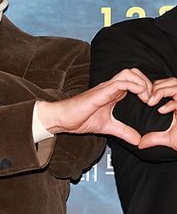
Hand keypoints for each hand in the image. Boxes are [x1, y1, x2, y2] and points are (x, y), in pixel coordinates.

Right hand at [37, 68, 151, 145]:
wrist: (62, 118)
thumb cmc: (79, 119)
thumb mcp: (108, 127)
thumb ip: (123, 131)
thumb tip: (138, 140)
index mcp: (113, 93)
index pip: (134, 81)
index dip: (146, 88)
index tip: (151, 103)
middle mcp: (110, 87)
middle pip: (133, 72)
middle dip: (147, 82)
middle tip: (151, 99)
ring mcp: (105, 88)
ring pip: (129, 73)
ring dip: (142, 83)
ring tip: (146, 98)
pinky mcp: (101, 92)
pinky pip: (121, 83)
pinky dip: (135, 86)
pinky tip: (139, 96)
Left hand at [137, 77, 176, 149]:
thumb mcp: (167, 138)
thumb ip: (153, 138)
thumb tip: (140, 144)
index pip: (167, 84)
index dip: (155, 88)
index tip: (145, 98)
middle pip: (171, 81)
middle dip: (157, 87)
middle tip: (147, 100)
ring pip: (175, 86)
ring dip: (160, 92)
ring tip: (150, 103)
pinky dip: (170, 104)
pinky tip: (161, 111)